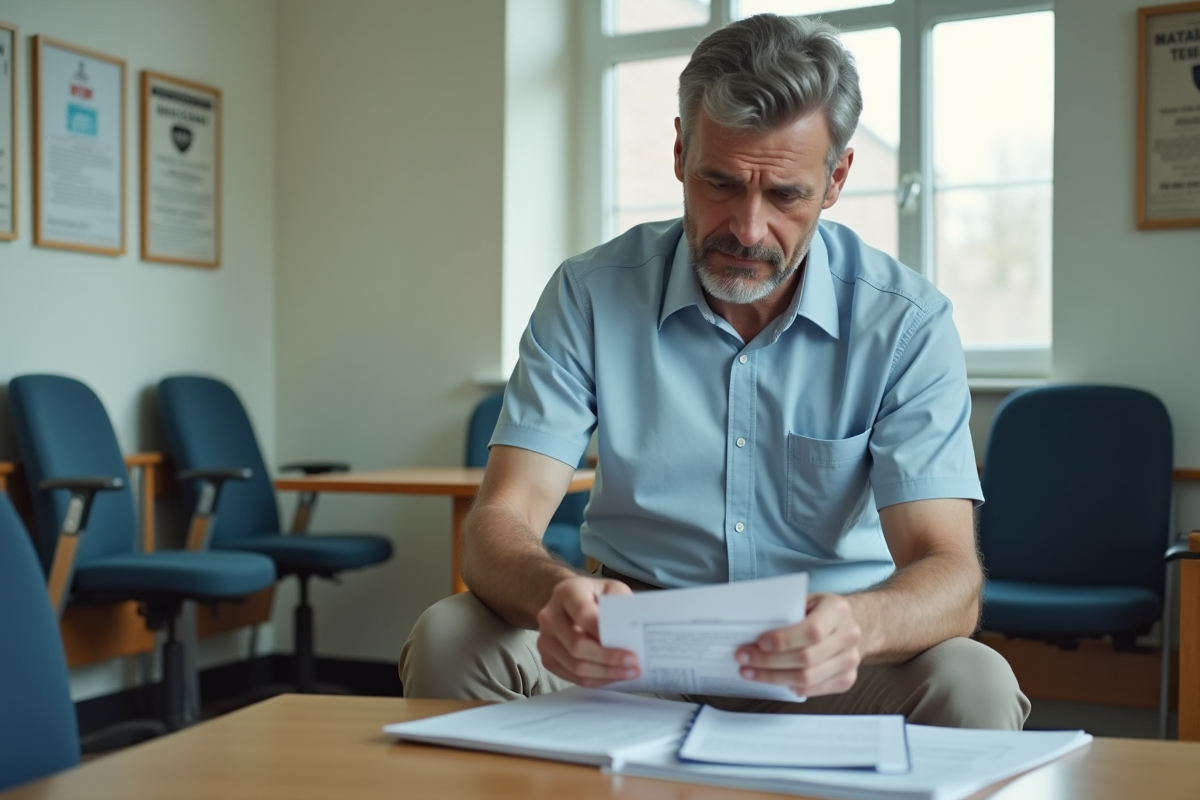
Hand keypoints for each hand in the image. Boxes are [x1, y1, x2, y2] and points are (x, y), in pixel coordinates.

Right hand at [536, 576, 640, 687]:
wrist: (570, 604)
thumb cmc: (596, 597)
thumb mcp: (612, 589)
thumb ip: (621, 603)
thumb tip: (633, 628)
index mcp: (567, 592)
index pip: (584, 615)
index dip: (605, 634)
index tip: (629, 649)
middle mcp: (550, 616)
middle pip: (577, 646)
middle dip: (608, 659)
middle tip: (634, 664)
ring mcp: (545, 639)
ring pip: (574, 666)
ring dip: (605, 673)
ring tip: (628, 673)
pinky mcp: (547, 658)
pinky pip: (571, 676)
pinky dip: (595, 680)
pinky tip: (613, 676)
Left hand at [734, 593, 861, 696]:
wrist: (850, 623)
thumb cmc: (820, 610)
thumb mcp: (806, 600)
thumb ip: (787, 611)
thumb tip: (752, 629)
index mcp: (837, 610)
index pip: (812, 631)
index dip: (784, 640)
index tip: (759, 642)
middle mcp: (848, 635)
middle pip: (806, 658)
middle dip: (769, 661)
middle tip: (743, 658)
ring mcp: (850, 660)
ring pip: (808, 678)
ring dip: (774, 677)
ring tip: (750, 672)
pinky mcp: (847, 678)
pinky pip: (815, 690)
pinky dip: (791, 687)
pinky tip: (775, 681)